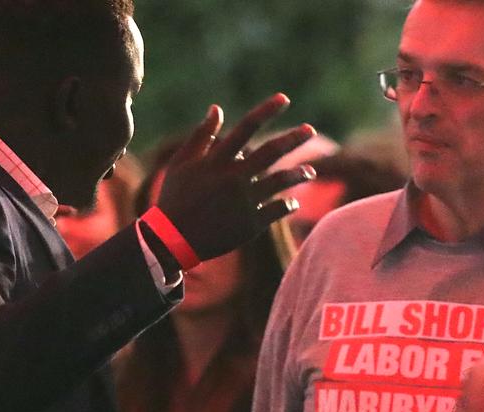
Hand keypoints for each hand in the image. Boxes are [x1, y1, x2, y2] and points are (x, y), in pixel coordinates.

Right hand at [156, 95, 315, 261]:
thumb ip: (201, 135)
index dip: (266, 110)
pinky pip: (279, 209)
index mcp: (217, 160)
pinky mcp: (252, 224)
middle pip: (271, 152)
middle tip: (311, 130)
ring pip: (281, 181)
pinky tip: (293, 201)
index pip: (246, 127)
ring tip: (311, 172)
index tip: (283, 99)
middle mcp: (234, 178)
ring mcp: (245, 201)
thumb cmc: (175, 197)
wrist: (173, 240)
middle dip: (293, 138)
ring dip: (299, 174)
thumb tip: (217, 109)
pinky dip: (289, 204)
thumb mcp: (182, 163)